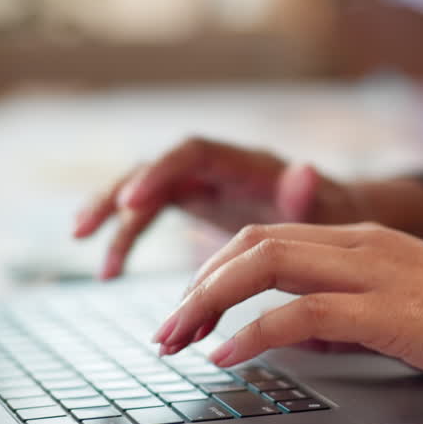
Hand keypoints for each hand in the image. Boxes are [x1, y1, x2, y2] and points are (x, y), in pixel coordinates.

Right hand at [73, 137, 363, 278]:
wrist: (337, 218)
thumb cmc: (335, 214)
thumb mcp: (329, 208)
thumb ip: (310, 195)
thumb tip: (303, 170)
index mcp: (245, 162)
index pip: (193, 152)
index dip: (160, 172)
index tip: (133, 201)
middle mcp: (217, 167)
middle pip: (154, 167)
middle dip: (117, 196)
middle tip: (86, 230)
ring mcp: (201, 184)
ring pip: (142, 190)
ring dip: (111, 219)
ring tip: (89, 254)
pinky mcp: (193, 205)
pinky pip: (148, 214)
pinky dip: (126, 238)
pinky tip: (109, 271)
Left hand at [151, 222, 422, 404]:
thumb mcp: (404, 313)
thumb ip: (348, 316)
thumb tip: (297, 335)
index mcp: (367, 241)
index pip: (269, 238)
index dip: (216, 270)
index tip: (188, 309)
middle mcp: (364, 245)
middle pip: (253, 242)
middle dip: (196, 283)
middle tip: (165, 329)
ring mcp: (376, 273)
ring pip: (265, 264)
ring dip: (207, 301)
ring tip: (176, 339)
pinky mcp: (391, 312)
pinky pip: (301, 314)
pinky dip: (253, 332)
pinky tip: (228, 355)